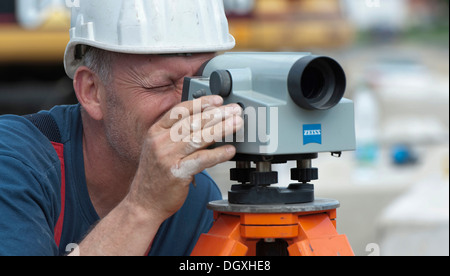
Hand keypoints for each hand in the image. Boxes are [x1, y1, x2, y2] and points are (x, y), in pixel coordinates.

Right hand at [126, 95, 242, 220]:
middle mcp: (160, 142)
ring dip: (221, 129)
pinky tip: (229, 150)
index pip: (180, 111)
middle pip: (193, 122)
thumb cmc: (155, 176)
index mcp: (156, 132)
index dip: (200, 103)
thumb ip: (177, 135)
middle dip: (217, 113)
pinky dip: (218, 154)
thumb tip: (205, 123)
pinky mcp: (177, 173)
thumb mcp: (159, 149)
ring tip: (236, 124)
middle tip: (234, 110)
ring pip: (199, 138)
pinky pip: (201, 160)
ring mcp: (168, 157)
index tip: (217, 100)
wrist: (144, 202)